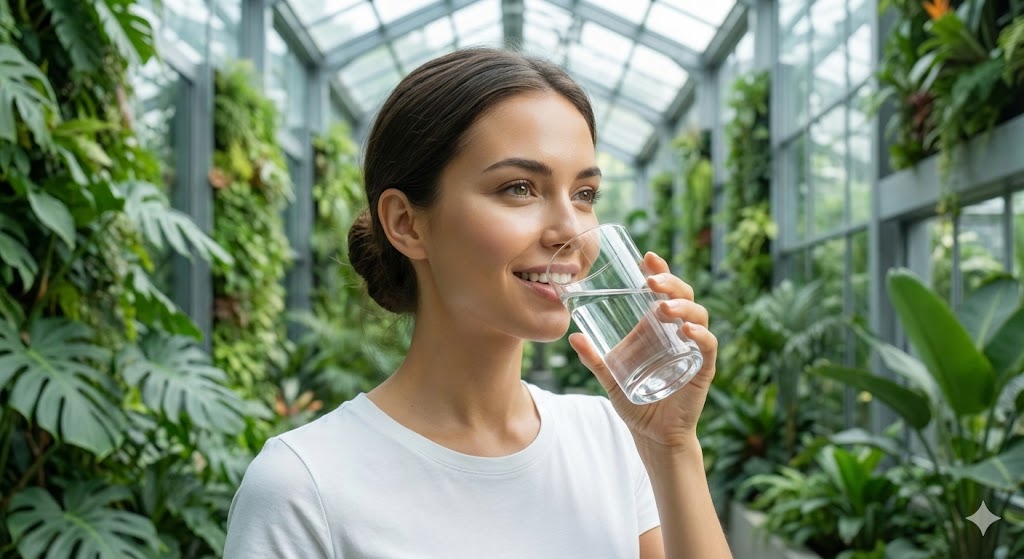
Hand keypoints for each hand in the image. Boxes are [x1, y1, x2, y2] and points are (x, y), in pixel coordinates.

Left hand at [568, 252, 716, 450]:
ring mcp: (693, 348)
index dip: (659, 271)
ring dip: (682, 307)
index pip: (664, 290)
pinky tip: (686, 332)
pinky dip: (700, 336)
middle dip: (670, 284)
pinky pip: (708, 346)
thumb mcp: (609, 376)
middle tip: (652, 282)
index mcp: (658, 326)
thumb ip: (593, 358)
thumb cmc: (635, 399)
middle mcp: (679, 331)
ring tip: (663, 308)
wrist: (653, 433)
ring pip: (698, 316)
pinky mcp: (703, 369)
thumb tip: (573, 337)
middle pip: (683, 296)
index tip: (645, 257)